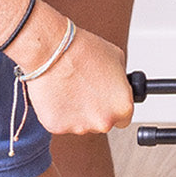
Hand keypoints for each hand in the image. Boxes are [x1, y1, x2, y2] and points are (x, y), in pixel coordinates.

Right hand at [13, 10, 133, 133]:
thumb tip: (120, 87)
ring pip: (80, 124)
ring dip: (76, 112)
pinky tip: (57, 94)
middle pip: (101, 123)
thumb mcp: (117, 60)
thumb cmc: (83, 51)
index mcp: (122, 107)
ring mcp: (79, 127)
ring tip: (69, 88)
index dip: (113, 107)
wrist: (52, 50)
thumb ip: (122, 82)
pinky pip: (60, 123)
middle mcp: (103, 121)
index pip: (123, 119)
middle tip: (84, 90)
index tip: (105, 100)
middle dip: (94, 110)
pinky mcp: (57, 127)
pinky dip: (58, 112)